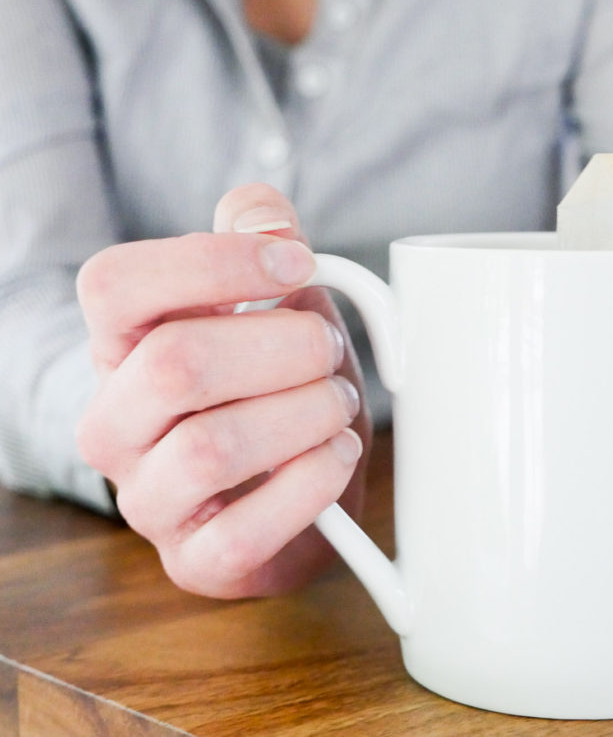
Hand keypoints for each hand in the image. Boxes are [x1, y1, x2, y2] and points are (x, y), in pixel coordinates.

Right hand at [76, 184, 369, 597]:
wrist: (305, 496)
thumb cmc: (285, 392)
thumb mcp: (283, 309)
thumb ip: (265, 247)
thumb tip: (262, 210)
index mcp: (124, 349)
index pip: (114, 284)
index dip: (214, 261)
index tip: (297, 264)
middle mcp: (117, 424)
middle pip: (174, 362)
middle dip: (283, 346)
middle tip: (328, 350)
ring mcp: (148, 500)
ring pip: (210, 448)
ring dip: (304, 414)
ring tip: (338, 405)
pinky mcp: (196, 561)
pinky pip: (245, 530)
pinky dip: (312, 483)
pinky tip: (336, 455)